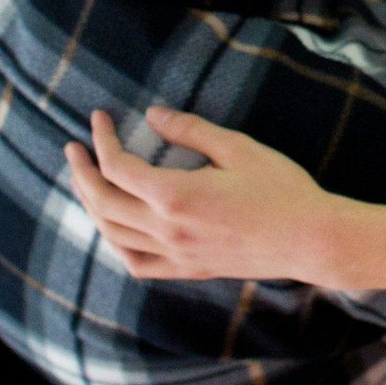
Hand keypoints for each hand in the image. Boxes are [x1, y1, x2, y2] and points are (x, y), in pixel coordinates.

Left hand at [64, 108, 341, 282]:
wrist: (310, 239)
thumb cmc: (281, 189)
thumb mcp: (239, 148)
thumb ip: (191, 131)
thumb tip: (153, 115)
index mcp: (175, 195)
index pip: (117, 167)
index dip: (102, 140)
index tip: (99, 118)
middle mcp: (166, 229)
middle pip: (103, 202)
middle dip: (82, 172)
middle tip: (75, 149)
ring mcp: (175, 254)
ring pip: (112, 234)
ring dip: (92, 206)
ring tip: (87, 183)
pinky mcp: (188, 269)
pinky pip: (136, 264)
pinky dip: (116, 245)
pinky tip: (116, 230)